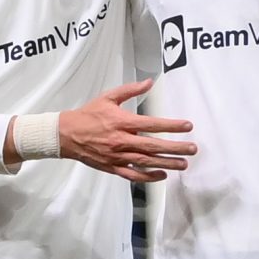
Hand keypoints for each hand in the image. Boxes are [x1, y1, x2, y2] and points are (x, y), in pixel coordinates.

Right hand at [52, 80, 196, 182]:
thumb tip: (149, 82)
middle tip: (193, 149)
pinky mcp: (112, 167)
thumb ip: (130, 90)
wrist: (65, 135)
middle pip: (153, 146)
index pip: (152, 124)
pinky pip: (133, 174)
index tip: (188, 126)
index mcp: (121, 122)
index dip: (171, 125)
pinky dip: (148, 176)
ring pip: (146, 162)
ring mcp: (117, 156)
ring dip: (167, 164)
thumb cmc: (88, 115)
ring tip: (184, 164)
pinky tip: (162, 175)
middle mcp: (121, 140)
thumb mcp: (108, 97)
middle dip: (175, 148)